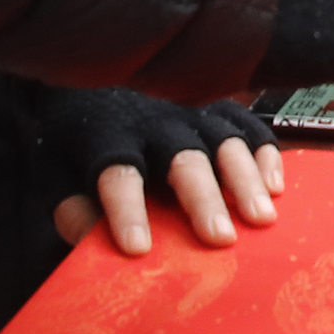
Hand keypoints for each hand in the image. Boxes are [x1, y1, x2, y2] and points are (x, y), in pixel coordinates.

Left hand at [33, 88, 284, 257]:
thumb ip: (73, 210)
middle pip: (182, 157)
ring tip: (261, 218)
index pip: (117, 174)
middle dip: (202, 197)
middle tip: (219, 238)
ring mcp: (192, 113)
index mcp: (107, 139)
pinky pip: (251, 127)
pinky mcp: (219, 109)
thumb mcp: (58, 173)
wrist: (97, 85)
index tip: (137, 248)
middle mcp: (155, 123)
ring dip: (244, 180)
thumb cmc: (80, 142)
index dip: (126, 210)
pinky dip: (266, 155)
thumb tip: (91, 244)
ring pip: (224, 141)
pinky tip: (276, 187)